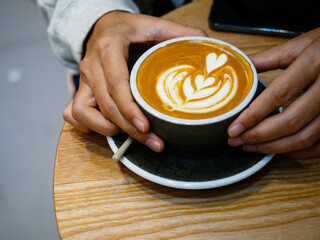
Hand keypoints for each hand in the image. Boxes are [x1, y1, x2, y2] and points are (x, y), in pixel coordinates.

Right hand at [63, 12, 206, 151]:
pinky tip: (110, 128)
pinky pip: (74, 114)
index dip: (129, 109)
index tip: (146, 127)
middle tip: (154, 143)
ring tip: (134, 135)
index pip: (116, 84)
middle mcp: (92, 65)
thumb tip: (208, 48)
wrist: (105, 25)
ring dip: (108, 130)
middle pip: (106, 105)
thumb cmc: (130, 28)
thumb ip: (181, 34)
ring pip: (83, 113)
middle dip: (129, 130)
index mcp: (109, 48)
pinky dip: (90, 126)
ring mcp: (83, 80)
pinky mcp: (80, 89)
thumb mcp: (156, 25)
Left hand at [227, 28, 319, 157]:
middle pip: (290, 121)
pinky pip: (319, 144)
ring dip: (274, 147)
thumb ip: (265, 59)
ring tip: (249, 146)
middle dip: (258, 136)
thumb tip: (236, 68)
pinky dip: (296, 151)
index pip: (278, 95)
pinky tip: (276, 148)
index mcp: (314, 63)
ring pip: (305, 137)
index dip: (253, 115)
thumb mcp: (297, 46)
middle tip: (235, 141)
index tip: (233, 129)